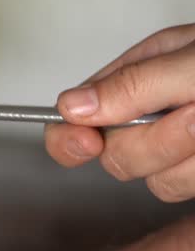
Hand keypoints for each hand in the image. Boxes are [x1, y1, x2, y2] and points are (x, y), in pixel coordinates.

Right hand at [45, 24, 194, 200]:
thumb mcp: (191, 63)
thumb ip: (134, 84)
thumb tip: (70, 106)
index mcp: (141, 73)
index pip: (76, 111)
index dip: (69, 132)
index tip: (85, 141)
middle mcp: (155, 110)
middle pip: (114, 154)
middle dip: (154, 142)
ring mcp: (179, 143)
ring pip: (153, 179)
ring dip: (186, 159)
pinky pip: (179, 187)